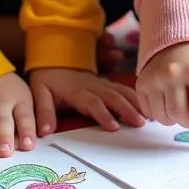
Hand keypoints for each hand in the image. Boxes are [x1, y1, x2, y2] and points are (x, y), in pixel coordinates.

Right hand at [0, 71, 34, 158]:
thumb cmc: (11, 94)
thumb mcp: (28, 99)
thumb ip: (36, 118)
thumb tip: (47, 134)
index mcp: (18, 102)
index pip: (25, 117)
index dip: (27, 131)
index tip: (28, 146)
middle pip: (2, 121)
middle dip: (3, 136)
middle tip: (4, 152)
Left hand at [28, 67, 145, 135]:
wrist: (53, 57)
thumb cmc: (46, 77)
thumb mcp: (39, 93)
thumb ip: (43, 111)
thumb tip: (45, 131)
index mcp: (77, 91)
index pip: (92, 103)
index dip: (104, 114)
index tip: (115, 127)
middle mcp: (93, 86)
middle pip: (113, 97)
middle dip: (128, 109)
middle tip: (141, 123)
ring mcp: (101, 83)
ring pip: (122, 91)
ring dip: (136, 102)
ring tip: (149, 116)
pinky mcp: (105, 83)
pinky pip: (123, 89)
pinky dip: (136, 97)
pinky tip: (146, 105)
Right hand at [136, 41, 188, 140]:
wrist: (176, 38)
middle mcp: (173, 74)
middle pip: (181, 115)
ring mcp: (155, 78)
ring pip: (164, 117)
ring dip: (174, 119)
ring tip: (179, 107)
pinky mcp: (141, 83)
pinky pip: (149, 112)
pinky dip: (159, 113)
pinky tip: (166, 101)